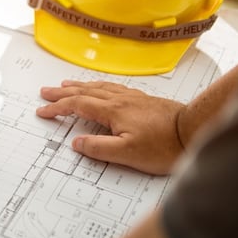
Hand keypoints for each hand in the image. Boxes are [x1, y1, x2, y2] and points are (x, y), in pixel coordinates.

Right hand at [36, 80, 185, 174]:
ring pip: (99, 87)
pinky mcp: (143, 100)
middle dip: (62, 92)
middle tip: (46, 91)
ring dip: (79, 86)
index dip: (57, 108)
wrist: (194, 131)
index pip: (77, 106)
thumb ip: (99, 148)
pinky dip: (99, 85)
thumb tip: (77, 142)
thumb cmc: (165, 145)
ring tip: (67, 84)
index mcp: (112, 111)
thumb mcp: (127, 154)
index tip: (43, 111)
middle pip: (84, 92)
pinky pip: (113, 87)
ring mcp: (132, 98)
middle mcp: (120, 99)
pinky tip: (101, 87)